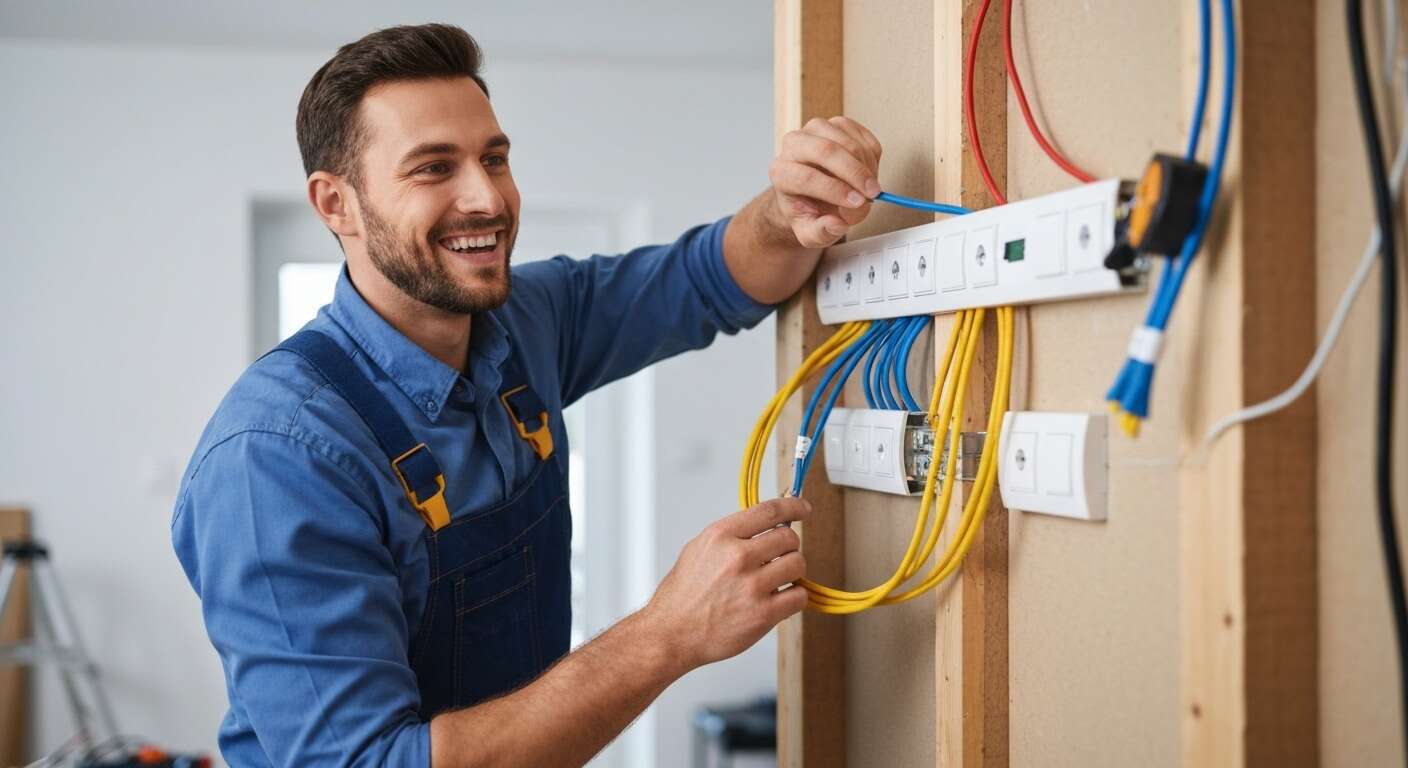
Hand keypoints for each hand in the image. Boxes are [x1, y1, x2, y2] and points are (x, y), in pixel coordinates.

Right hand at [642, 498, 809, 670]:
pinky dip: (794, 597)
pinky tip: (779, 599)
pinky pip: (799, 596)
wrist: (672, 633)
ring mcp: (752, 586)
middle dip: (789, 546)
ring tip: (778, 579)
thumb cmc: (683, 595)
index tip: (802, 508)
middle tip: (780, 556)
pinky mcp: (763, 614)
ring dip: (793, 571)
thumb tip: (762, 525)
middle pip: (789, 537)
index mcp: (721, 536)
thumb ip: (731, 535)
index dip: (793, 506)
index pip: (769, 511)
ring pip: (798, 564)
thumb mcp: (698, 549)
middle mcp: (737, 557)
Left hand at [769, 116, 883, 248]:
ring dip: (866, 165)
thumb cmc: (809, 210)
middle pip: (825, 151)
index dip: (834, 190)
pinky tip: (871, 172)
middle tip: (873, 193)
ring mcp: (815, 130)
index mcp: (781, 172)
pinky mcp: (836, 123)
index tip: (857, 203)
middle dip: (855, 173)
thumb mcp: (810, 233)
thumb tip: (836, 225)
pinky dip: (872, 154)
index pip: (806, 177)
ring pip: (846, 140)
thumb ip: (821, 233)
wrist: (812, 192)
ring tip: (871, 187)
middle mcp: (793, 145)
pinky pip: (861, 134)